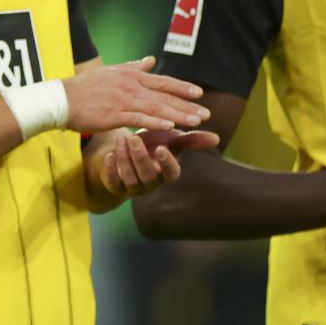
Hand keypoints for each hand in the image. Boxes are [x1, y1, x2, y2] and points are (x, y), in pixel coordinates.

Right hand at [63, 58, 210, 133]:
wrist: (61, 99)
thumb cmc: (84, 88)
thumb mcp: (110, 72)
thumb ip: (133, 66)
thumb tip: (151, 59)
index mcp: (130, 75)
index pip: (162, 81)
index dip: (182, 87)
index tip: (199, 93)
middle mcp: (130, 85)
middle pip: (164, 95)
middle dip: (187, 104)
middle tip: (206, 113)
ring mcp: (123, 99)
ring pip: (157, 107)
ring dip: (178, 114)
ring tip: (196, 121)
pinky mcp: (114, 114)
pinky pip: (139, 118)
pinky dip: (156, 121)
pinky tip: (170, 127)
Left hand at [96, 129, 221, 198]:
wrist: (124, 151)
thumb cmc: (152, 144)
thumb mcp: (169, 140)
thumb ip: (190, 140)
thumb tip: (216, 137)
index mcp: (166, 172)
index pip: (171, 173)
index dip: (166, 162)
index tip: (161, 148)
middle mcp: (151, 182)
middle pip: (147, 175)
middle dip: (140, 157)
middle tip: (134, 138)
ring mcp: (133, 187)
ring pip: (130, 178)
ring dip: (124, 159)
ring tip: (121, 140)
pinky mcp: (116, 186)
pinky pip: (112, 182)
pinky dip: (110, 169)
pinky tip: (108, 155)